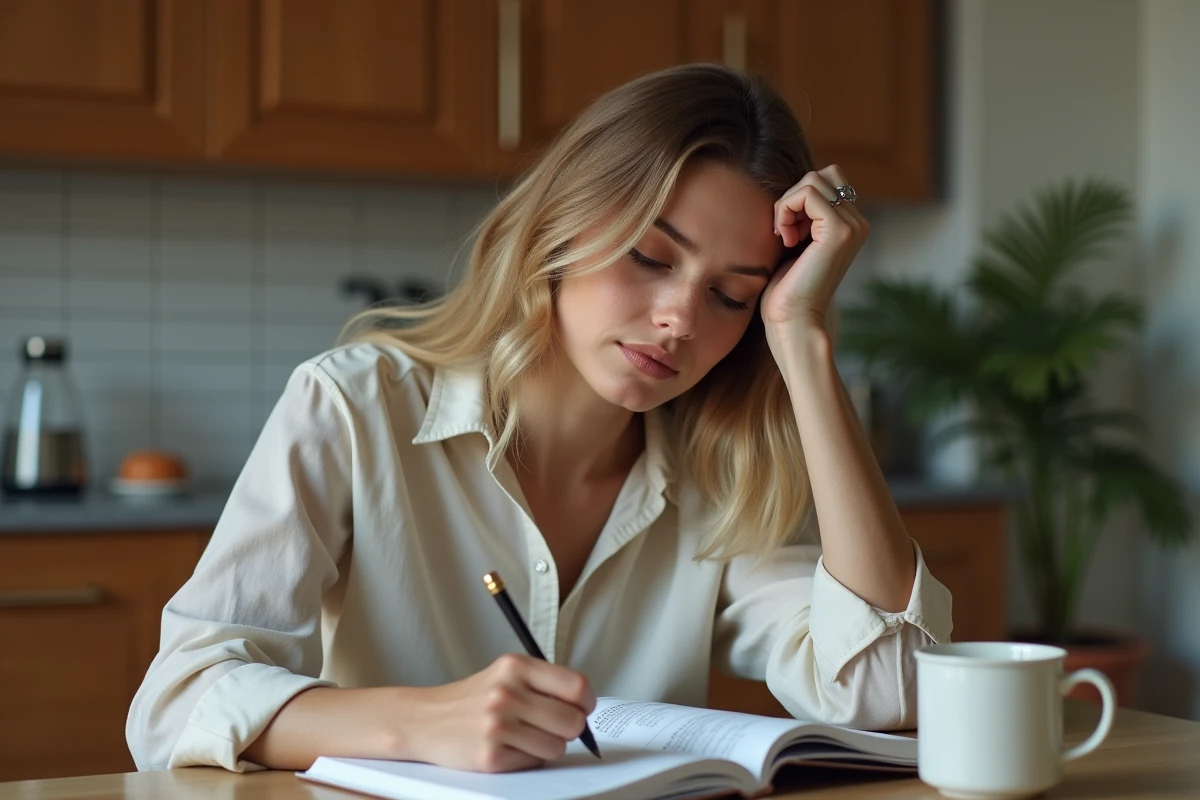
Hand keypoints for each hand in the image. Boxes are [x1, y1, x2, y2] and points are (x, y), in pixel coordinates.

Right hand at [403, 654, 595, 772]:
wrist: (425, 720)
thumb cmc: (472, 699)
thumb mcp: (506, 674)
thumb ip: (544, 682)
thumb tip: (584, 705)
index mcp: (515, 666)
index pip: (576, 685)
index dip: (586, 701)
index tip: (582, 707)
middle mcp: (506, 694)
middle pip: (573, 721)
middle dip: (569, 728)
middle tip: (552, 724)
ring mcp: (497, 726)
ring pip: (557, 747)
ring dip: (547, 746)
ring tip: (524, 735)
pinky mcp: (490, 757)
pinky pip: (534, 763)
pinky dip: (526, 758)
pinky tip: (508, 746)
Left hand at [760, 165, 869, 332]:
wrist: (793, 320)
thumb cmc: (787, 288)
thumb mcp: (796, 241)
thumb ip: (803, 214)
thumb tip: (794, 185)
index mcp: (851, 225)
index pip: (825, 181)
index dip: (797, 198)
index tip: (787, 231)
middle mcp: (858, 223)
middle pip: (821, 174)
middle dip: (793, 197)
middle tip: (785, 232)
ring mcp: (852, 226)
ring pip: (813, 180)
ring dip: (787, 204)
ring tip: (785, 236)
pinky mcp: (839, 230)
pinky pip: (807, 193)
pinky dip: (786, 210)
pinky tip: (786, 239)